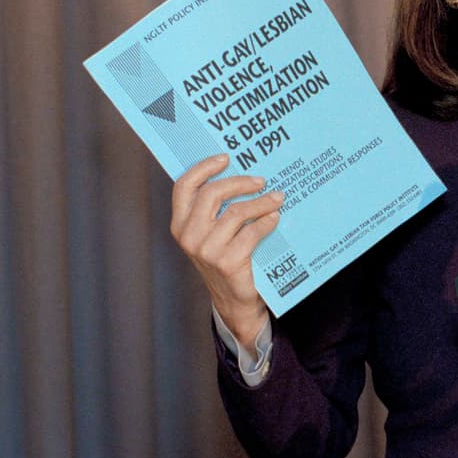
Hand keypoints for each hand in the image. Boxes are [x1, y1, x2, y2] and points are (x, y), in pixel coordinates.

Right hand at [171, 154, 282, 347]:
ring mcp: (206, 249)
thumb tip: (241, 172)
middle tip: (261, 180)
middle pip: (212, 193)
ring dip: (261, 202)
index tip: (226, 158)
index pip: (183, 187)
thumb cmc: (225, 258)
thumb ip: (215, 209)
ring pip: (236, 211)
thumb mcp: (212, 233)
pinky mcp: (227, 261)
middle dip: (240, 182)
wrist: (233, 299)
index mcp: (180, 224)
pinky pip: (252, 231)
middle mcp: (189, 236)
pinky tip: (275, 217)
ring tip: (277, 198)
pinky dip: (267, 221)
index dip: (204, 168)